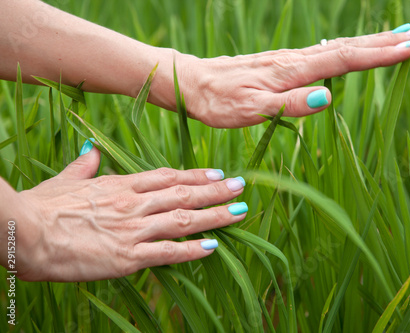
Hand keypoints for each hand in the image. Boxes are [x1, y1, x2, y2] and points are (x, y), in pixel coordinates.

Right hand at [11, 143, 247, 281]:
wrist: (25, 232)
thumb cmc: (43, 207)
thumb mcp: (66, 180)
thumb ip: (85, 165)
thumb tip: (92, 151)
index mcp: (121, 185)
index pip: (168, 177)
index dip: (196, 176)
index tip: (217, 174)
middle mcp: (134, 204)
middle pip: (184, 194)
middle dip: (216, 191)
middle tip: (241, 187)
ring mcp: (133, 229)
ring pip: (183, 219)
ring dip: (215, 215)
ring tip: (239, 211)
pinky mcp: (128, 256)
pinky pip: (168, 252)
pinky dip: (192, 249)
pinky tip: (213, 246)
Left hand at [162, 27, 409, 127]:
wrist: (193, 83)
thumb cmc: (219, 102)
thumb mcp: (251, 110)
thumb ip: (288, 105)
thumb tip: (326, 98)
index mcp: (291, 72)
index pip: (342, 60)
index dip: (376, 55)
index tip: (407, 48)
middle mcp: (293, 61)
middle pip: (345, 48)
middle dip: (382, 42)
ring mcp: (288, 60)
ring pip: (335, 48)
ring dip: (368, 43)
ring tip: (395, 38)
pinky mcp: (281, 64)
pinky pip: (320, 53)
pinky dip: (344, 49)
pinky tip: (350, 49)